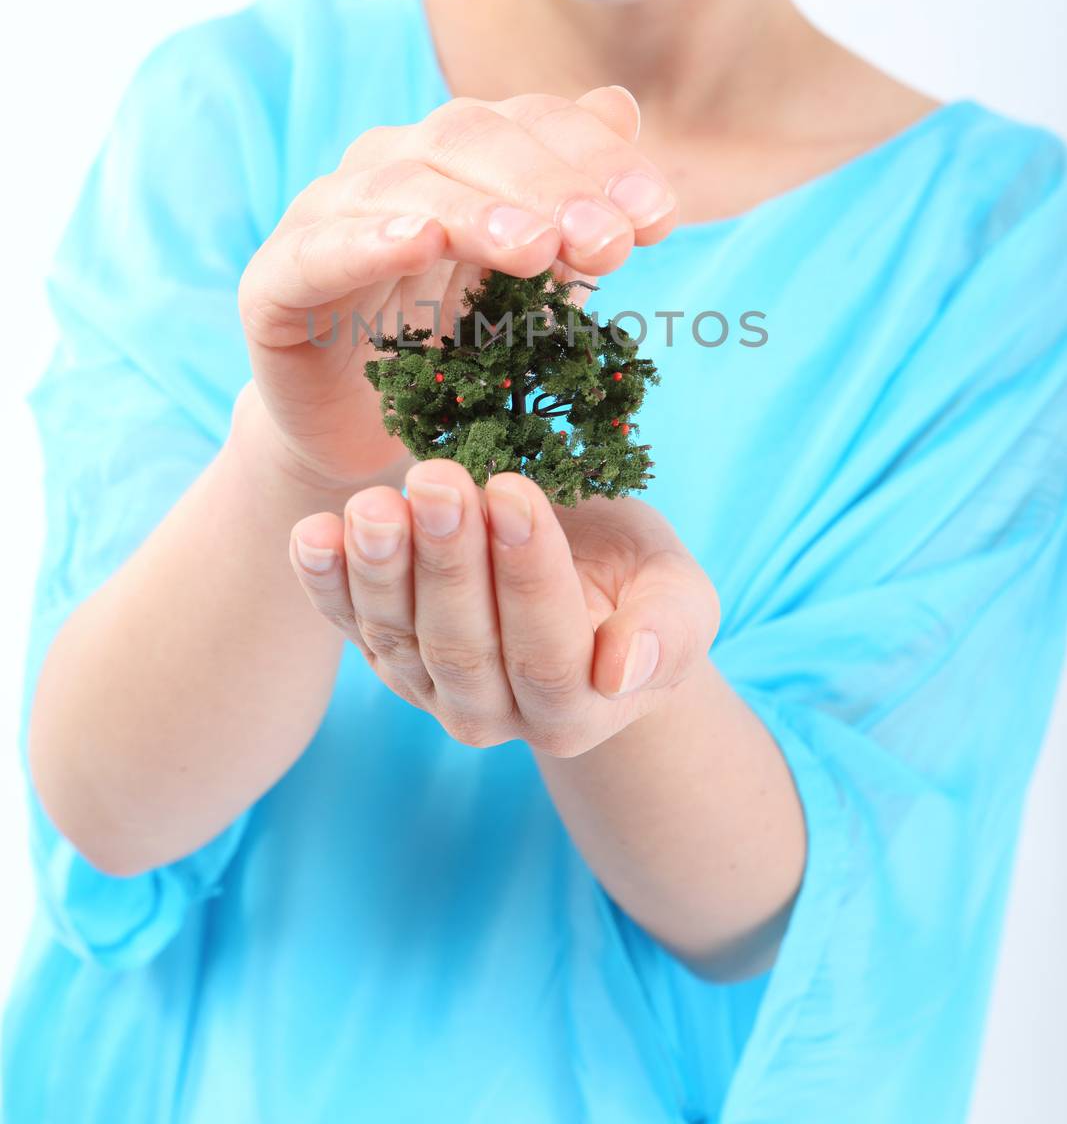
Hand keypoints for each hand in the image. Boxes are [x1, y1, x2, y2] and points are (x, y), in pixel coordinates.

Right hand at [236, 85, 677, 492]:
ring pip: (399, 185)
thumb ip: (573, 200)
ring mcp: (324, 217)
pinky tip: (420, 246)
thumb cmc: (457, 349)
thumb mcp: (533, 280)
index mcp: (455, 153)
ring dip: (473, 210)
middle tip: (610, 241)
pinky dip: (368, 241)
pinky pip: (318, 251)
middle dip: (548, 185)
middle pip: (466, 136)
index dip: (596, 158)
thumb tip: (619, 105)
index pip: (529, 122)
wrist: (364, 436)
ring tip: (534, 248)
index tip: (660, 217)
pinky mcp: (275, 283)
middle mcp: (388, 166)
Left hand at [287, 458, 720, 756]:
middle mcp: (492, 714)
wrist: (585, 593)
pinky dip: (324, 581)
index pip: (546, 648)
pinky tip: (311, 535)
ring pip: (398, 634)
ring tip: (374, 503)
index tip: (513, 492)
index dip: (527, 573)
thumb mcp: (678, 597)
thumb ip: (666, 633)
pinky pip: (346, 622)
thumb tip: (622, 668)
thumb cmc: (638, 585)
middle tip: (439, 481)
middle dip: (447, 559)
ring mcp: (428, 688)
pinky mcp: (382, 652)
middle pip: (462, 642)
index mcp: (573, 709)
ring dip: (379, 567)